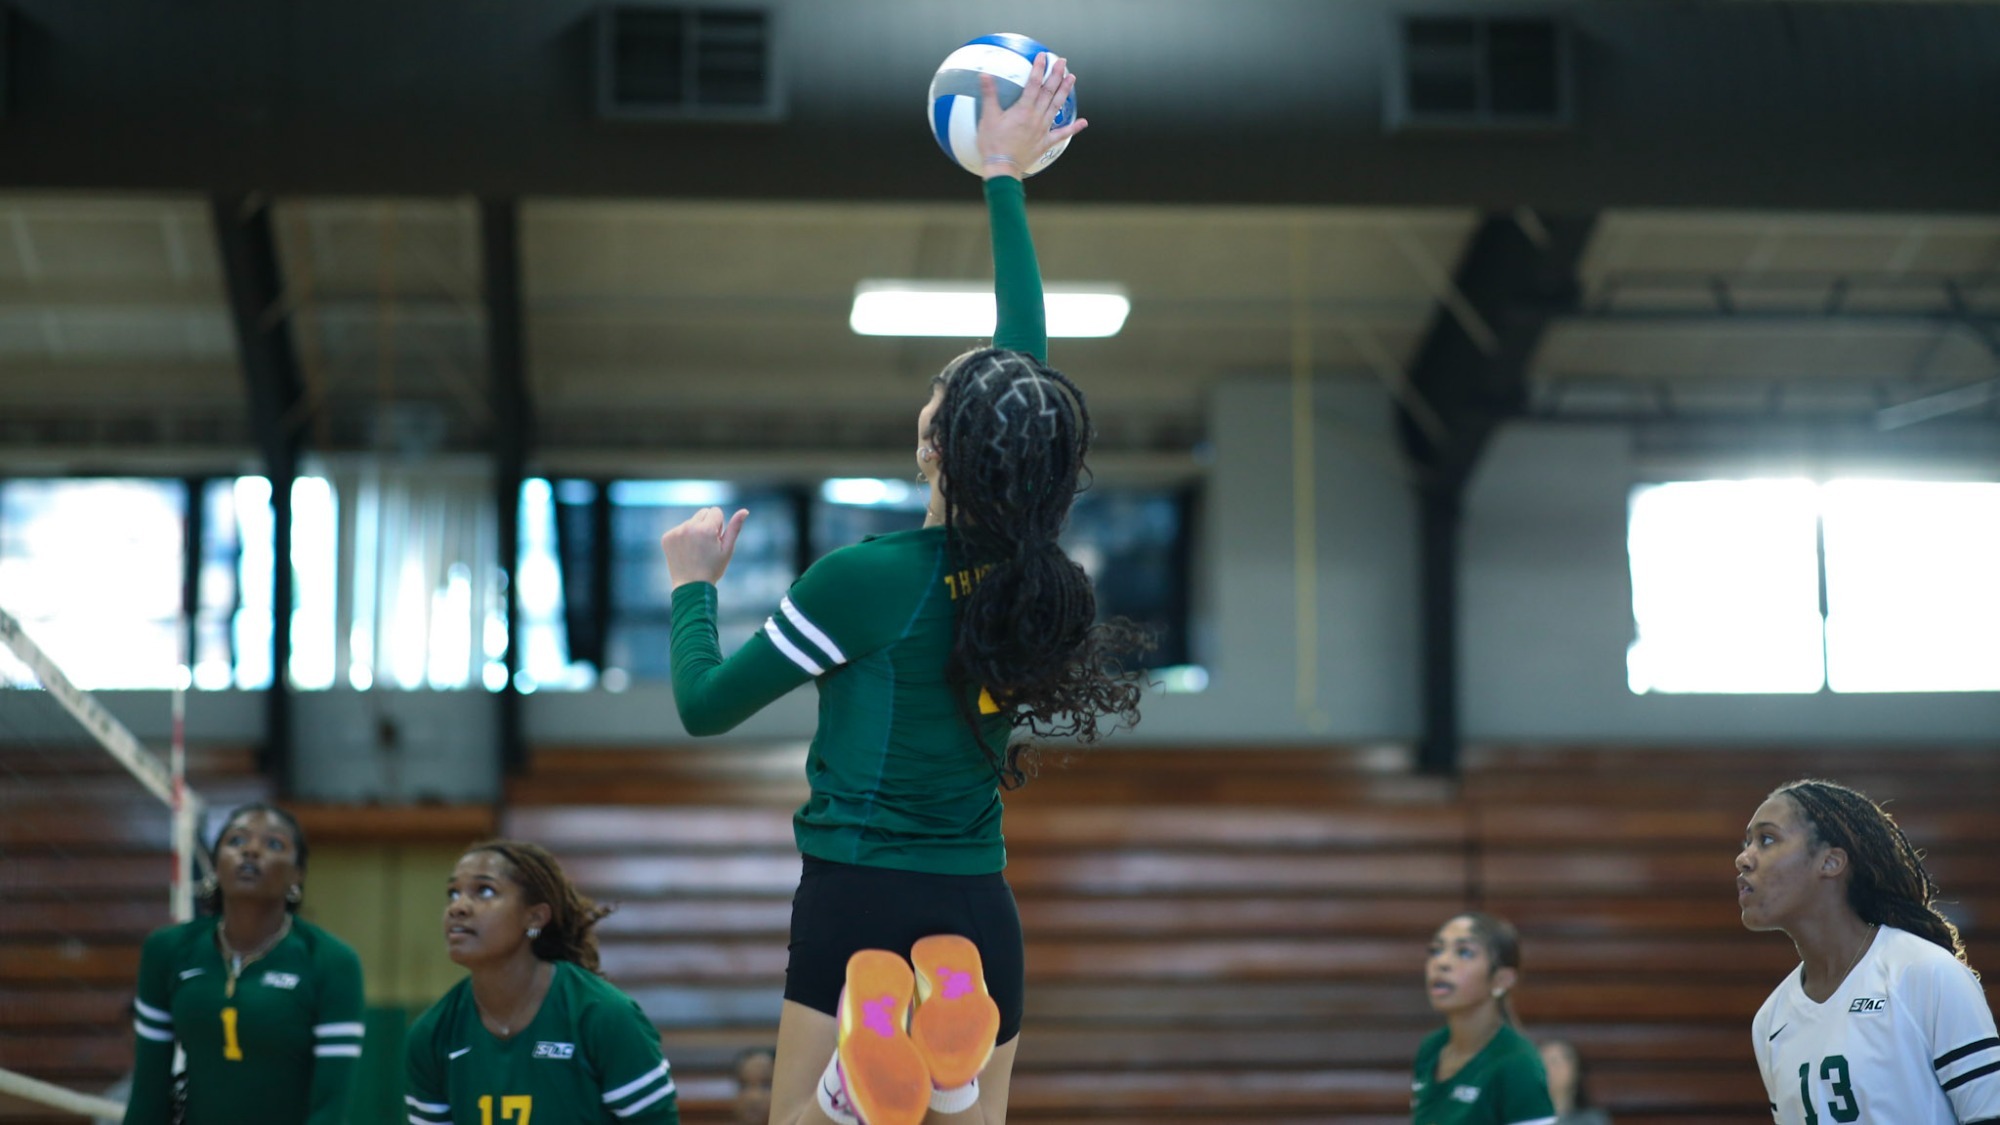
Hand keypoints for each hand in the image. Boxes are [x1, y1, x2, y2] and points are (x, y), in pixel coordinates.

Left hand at [661, 507, 747, 589]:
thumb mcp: (727, 549)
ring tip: (696, 550)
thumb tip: (745, 510)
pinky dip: (683, 537)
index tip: (716, 539)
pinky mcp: (667, 537)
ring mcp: (676, 532)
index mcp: (706, 529)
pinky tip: (686, 551)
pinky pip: (679, 529)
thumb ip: (735, 528)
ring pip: (691, 521)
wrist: (691, 586)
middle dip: (707, 524)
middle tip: (706, 545)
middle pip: (703, 512)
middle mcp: (689, 527)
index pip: (716, 511)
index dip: (719, 525)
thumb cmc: (713, 568)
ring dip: (695, 531)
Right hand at [977, 52, 1086, 178]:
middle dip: (1056, 75)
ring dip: (1065, 91)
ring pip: (1057, 106)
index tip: (1043, 57)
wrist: (1002, 167)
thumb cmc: (994, 144)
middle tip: (1062, 62)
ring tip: (1072, 78)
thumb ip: (989, 95)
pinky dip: (1073, 128)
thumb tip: (985, 76)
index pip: (1033, 83)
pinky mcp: (1045, 142)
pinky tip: (1083, 122)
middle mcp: (1036, 117)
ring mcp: (1043, 129)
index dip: (1039, 68)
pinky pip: (1062, 134)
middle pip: (1049, 91)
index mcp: (1023, 109)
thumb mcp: (988, 117)